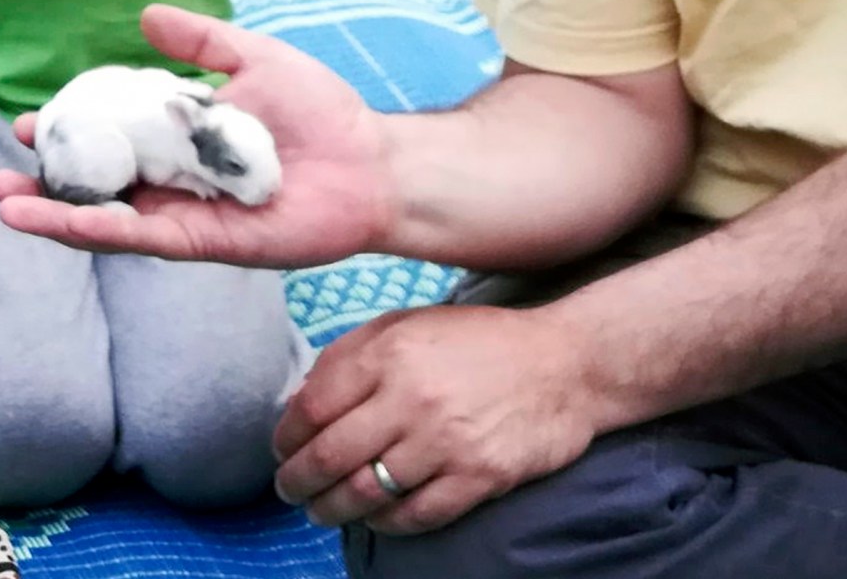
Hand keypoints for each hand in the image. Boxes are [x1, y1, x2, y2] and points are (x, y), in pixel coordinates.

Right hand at [0, 3, 395, 267]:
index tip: (29, 123)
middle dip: (46, 181)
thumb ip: (201, 43)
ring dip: (54, 214)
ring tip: (4, 203)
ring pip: (106, 218)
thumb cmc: (321, 112)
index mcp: (179, 140)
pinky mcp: (204, 243)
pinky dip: (99, 229)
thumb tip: (145, 15)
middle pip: (96, 185)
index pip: (108, 137)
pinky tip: (60, 220)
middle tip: (1, 173)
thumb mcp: (253, 58)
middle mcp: (174, 181)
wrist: (372, 161)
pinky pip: (142, 239)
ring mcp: (185, 214)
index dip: (68, 132)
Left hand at [272, 305, 606, 534]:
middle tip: (289, 491)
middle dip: (297, 482)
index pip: (312, 407)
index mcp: (390, 353)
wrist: (566, 363)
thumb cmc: (479, 342)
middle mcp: (413, 398)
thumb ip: (351, 355)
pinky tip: (373, 517)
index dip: (286, 437)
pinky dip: (383, 523)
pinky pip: (414, 516)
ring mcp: (447, 442)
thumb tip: (301, 401)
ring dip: (331, 510)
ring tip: (321, 511)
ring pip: (365, 493)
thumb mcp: (408, 324)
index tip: (281, 450)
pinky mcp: (479, 477)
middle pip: (329, 456)